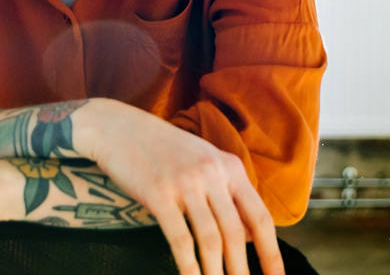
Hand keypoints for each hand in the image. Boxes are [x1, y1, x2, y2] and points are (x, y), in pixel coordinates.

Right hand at [77, 98, 283, 274]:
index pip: (260, 217)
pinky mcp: (159, 195)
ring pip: (211, 239)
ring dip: (216, 273)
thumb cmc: (162, 148)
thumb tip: (248, 236)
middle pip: (236, 233)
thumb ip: (227, 194)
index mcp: (230, 167)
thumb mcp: (204, 162)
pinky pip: (180, 239)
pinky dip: (188, 266)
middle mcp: (212, 174)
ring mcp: (186, 184)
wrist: (119, 128)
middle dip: (242, 270)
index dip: (271, 253)